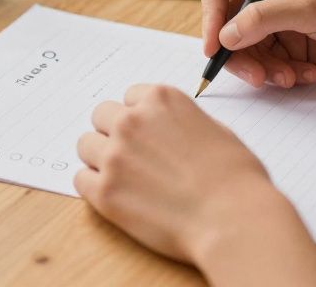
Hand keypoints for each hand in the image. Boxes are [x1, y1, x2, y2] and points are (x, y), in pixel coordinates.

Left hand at [75, 84, 305, 266]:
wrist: (232, 218)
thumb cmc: (235, 177)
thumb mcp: (214, 129)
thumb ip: (180, 122)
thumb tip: (167, 131)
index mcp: (161, 99)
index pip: (130, 97)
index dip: (139, 116)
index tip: (145, 133)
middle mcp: (132, 121)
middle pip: (101, 115)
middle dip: (114, 132)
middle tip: (132, 156)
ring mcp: (114, 156)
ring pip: (85, 145)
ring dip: (100, 157)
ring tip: (123, 177)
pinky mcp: (104, 192)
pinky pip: (80, 179)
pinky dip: (94, 186)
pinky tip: (116, 196)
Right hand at [199, 0, 315, 87]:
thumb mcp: (312, 8)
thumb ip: (264, 19)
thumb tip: (224, 36)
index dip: (209, 15)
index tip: (214, 46)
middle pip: (227, 24)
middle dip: (239, 53)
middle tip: (256, 76)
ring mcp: (281, 20)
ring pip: (248, 50)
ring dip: (264, 69)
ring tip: (290, 77)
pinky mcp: (294, 45)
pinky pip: (270, 64)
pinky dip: (283, 74)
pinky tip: (308, 74)